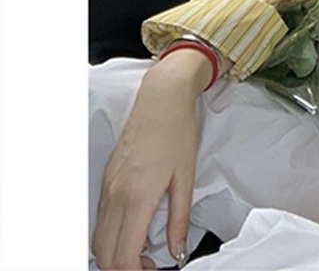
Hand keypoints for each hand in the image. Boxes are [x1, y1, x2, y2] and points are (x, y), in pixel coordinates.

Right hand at [91, 53, 206, 269]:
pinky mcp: (106, 180)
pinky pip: (100, 219)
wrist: (161, 100)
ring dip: (115, 254)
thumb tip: (177, 251)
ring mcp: (107, 188)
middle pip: (104, 255)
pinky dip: (111, 235)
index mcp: (137, 198)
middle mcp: (115, 196)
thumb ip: (179, 219)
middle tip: (149, 265)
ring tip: (143, 251)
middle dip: (123, 268)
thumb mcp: (186, 178)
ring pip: (97, 239)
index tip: (154, 270)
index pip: (124, 256)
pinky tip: (133, 229)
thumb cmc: (177, 133)